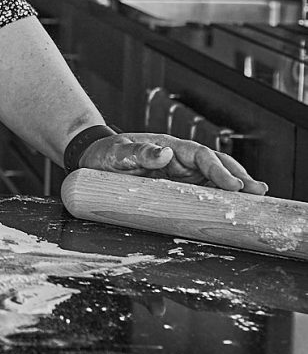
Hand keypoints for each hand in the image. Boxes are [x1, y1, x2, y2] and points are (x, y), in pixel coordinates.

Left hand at [78, 132, 267, 194]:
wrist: (94, 160)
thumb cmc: (106, 154)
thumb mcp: (117, 152)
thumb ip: (138, 152)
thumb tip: (165, 153)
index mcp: (169, 146)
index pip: (201, 155)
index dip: (219, 169)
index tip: (233, 184)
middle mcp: (181, 159)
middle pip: (217, 165)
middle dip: (238, 177)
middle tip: (258, 192)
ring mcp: (182, 174)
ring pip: (216, 179)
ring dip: (236, 188)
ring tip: (257, 199)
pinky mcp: (179, 188)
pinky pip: (204, 192)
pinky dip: (221, 198)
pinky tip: (236, 206)